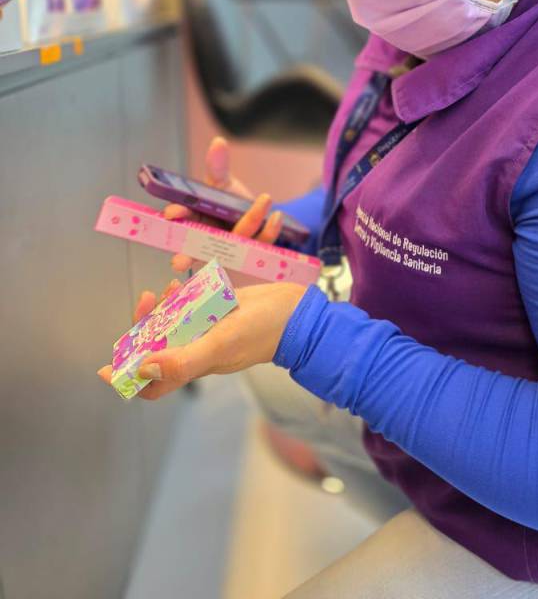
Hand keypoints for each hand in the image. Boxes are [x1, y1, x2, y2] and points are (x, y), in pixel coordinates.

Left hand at [97, 279, 306, 400]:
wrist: (301, 314)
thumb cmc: (263, 330)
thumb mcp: (221, 343)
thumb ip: (184, 359)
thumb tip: (143, 368)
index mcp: (196, 364)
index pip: (154, 383)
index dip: (129, 379)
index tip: (108, 366)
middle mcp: (200, 350)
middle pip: (159, 349)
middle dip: (145, 327)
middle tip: (147, 299)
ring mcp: (211, 331)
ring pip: (175, 326)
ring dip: (165, 308)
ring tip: (168, 288)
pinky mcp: (223, 313)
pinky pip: (195, 309)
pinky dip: (186, 297)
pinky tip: (187, 282)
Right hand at [163, 136, 283, 276]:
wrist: (257, 217)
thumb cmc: (228, 203)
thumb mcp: (221, 184)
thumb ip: (217, 167)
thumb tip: (218, 142)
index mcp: (196, 222)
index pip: (182, 220)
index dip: (177, 216)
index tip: (172, 212)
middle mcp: (211, 241)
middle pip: (199, 248)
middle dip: (189, 254)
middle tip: (180, 259)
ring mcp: (233, 250)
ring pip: (236, 246)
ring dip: (250, 222)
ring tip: (265, 199)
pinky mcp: (255, 254)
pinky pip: (261, 244)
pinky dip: (270, 229)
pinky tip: (277, 215)